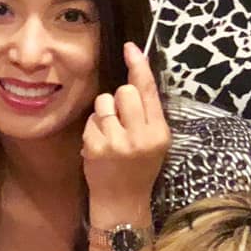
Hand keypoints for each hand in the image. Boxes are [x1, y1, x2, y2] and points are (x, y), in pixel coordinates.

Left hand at [82, 42, 170, 214]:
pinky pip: (91, 120)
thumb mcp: (154, 142)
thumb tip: (135, 77)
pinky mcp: (97, 147)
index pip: (148, 91)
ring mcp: (118, 142)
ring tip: (110, 133)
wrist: (122, 202)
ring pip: (104, 102)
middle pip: (124, 91)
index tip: (130, 48)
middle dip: (119, 99)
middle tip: (121, 120)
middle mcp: (141, 136)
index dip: (139, 66)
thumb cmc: (138, 168)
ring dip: (104, 112)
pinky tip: (100, 145)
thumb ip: (148, 113)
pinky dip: (93, 128)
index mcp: (159, 132)